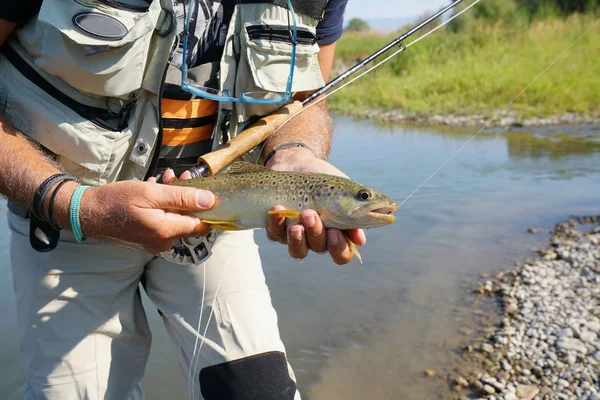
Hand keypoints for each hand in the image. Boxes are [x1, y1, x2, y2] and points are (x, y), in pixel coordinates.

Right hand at [54, 178, 214, 253]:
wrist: (87, 213)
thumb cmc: (116, 201)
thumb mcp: (151, 193)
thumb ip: (182, 197)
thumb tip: (210, 200)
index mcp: (167, 232)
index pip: (202, 226)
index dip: (208, 208)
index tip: (205, 190)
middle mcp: (163, 242)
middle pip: (188, 220)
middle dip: (186, 196)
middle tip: (177, 176)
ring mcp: (155, 243)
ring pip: (175, 219)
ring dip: (173, 198)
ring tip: (164, 179)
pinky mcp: (147, 240)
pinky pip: (163, 222)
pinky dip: (162, 206)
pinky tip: (154, 190)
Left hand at [265, 147, 366, 264]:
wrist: (298, 164)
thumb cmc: (325, 180)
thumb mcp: (345, 191)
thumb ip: (356, 212)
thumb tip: (360, 239)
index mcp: (337, 233)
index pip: (342, 254)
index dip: (340, 249)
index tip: (335, 232)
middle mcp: (317, 239)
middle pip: (319, 249)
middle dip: (316, 232)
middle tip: (311, 214)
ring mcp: (297, 237)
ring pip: (298, 250)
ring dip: (297, 235)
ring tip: (298, 214)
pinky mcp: (277, 230)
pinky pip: (275, 234)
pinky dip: (276, 222)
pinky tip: (278, 207)